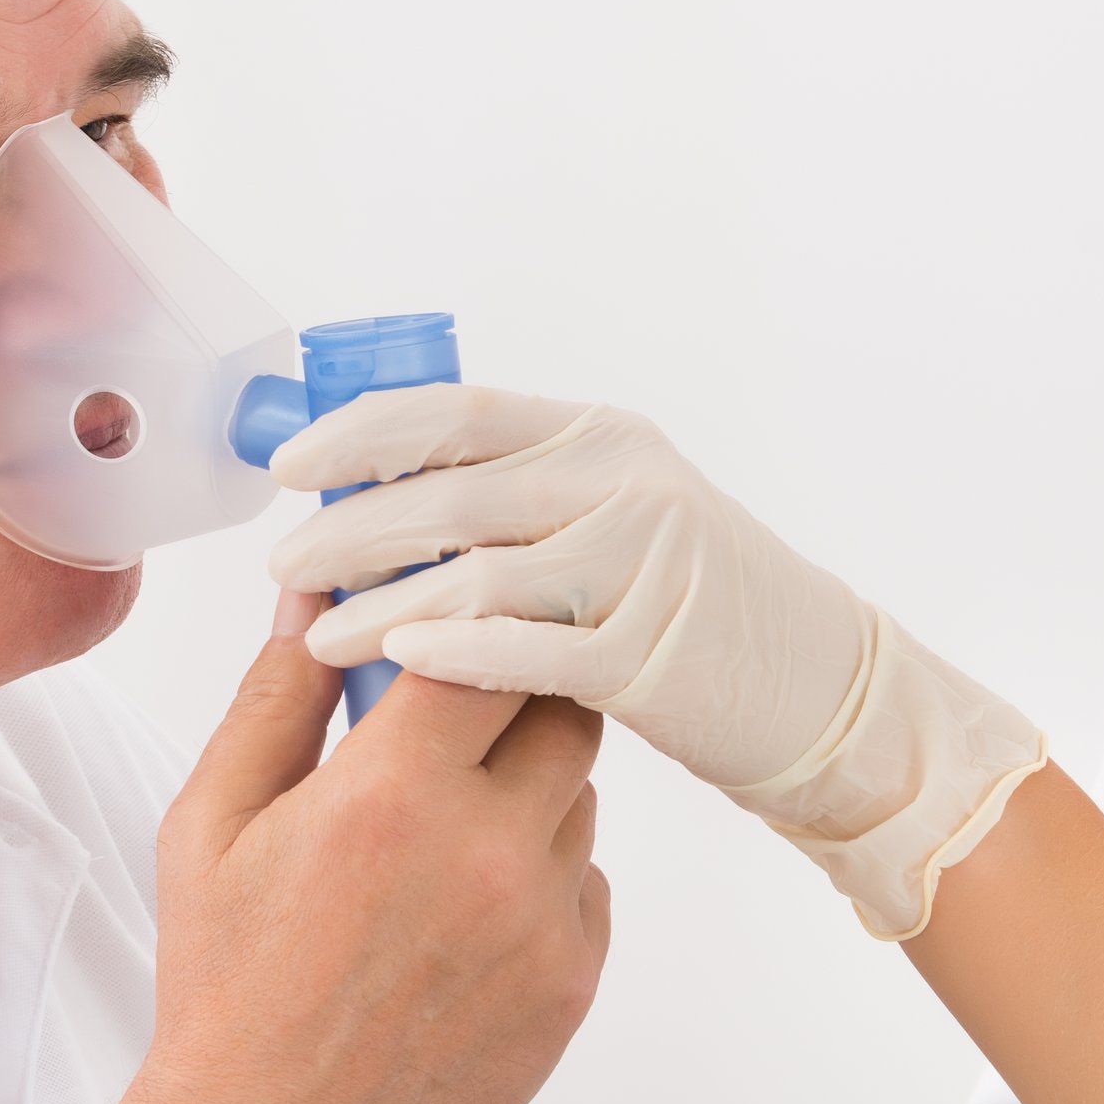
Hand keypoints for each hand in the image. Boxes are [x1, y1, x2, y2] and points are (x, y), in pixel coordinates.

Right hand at [140, 590, 610, 1103]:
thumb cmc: (227, 981)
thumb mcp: (214, 821)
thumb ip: (277, 694)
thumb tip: (317, 592)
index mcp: (391, 792)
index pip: (487, 640)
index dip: (473, 618)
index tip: (455, 615)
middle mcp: (487, 850)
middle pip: (562, 706)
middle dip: (514, 695)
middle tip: (457, 718)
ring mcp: (543, 922)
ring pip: (578, 795)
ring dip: (528, 789)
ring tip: (441, 835)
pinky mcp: (573, 983)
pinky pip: (587, 883)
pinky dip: (543, 876)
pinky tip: (464, 912)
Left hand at [265, 387, 1045, 938]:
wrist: (820, 690)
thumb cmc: (692, 614)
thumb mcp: (616, 520)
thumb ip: (519, 504)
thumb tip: (379, 506)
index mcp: (598, 438)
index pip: (457, 413)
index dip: (363, 435)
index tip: (290, 469)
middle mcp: (620, 483)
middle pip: (451, 493)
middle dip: (350, 530)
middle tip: (283, 568)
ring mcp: (640, 566)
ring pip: (477, 573)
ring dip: (382, 603)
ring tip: (316, 636)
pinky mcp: (650, 653)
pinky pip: (530, 649)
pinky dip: (455, 651)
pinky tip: (397, 663)